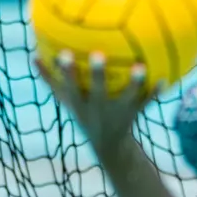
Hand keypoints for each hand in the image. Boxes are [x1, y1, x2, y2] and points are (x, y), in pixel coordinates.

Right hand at [37, 51, 152, 156]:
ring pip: (126, 97)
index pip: (69, 87)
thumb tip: (33, 56)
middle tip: (98, 54)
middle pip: (96, 91)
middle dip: (95, 75)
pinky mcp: (134, 113)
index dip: (66, 72)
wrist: (107, 143)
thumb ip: (50, 80)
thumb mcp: (66, 100)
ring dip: (133, 83)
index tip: (64, 53)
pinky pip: (146, 103)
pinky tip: (163, 79)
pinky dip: (154, 92)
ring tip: (140, 67)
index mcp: (81, 103)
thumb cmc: (84, 113)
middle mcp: (98, 107)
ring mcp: (117, 112)